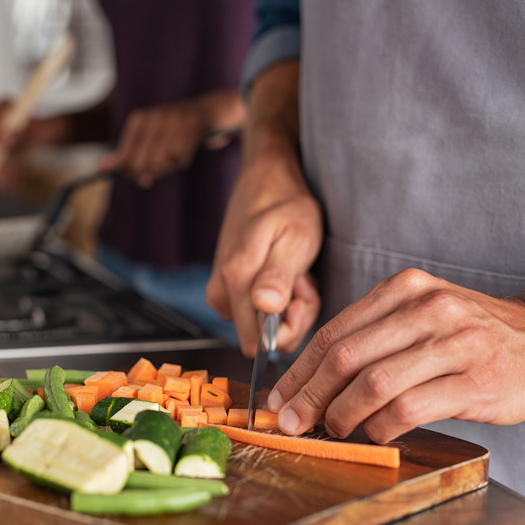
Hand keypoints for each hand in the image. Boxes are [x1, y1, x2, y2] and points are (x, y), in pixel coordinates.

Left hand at [99, 90, 243, 186]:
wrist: (211, 109)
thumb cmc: (175, 128)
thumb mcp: (147, 137)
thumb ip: (125, 154)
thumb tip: (99, 169)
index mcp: (139, 119)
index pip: (126, 159)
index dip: (133, 174)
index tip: (144, 179)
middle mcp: (153, 116)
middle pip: (144, 164)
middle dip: (153, 172)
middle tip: (163, 170)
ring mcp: (173, 118)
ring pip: (164, 162)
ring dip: (171, 167)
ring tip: (177, 157)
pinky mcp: (193, 124)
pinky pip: (181, 158)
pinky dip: (184, 161)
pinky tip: (188, 151)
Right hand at [205, 155, 322, 355]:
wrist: (266, 181)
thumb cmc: (286, 205)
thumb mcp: (295, 238)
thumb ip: (278, 277)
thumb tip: (265, 308)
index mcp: (236, 280)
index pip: (257, 344)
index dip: (288, 329)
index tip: (303, 294)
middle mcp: (221, 291)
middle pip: (259, 338)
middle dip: (290, 317)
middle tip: (303, 278)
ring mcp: (221, 290)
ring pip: (259, 325)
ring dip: (287, 307)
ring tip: (296, 271)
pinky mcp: (226, 287)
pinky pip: (255, 311)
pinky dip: (277, 298)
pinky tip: (286, 273)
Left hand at [268, 269, 524, 442]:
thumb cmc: (472, 334)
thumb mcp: (421, 313)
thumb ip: (373, 335)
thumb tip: (311, 379)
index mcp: (404, 289)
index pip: (334, 332)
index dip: (299, 370)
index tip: (280, 397)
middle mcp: (427, 309)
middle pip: (346, 357)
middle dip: (310, 395)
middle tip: (293, 421)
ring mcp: (454, 344)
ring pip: (374, 383)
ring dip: (343, 414)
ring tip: (336, 428)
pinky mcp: (476, 381)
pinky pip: (410, 408)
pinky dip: (382, 426)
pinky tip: (377, 433)